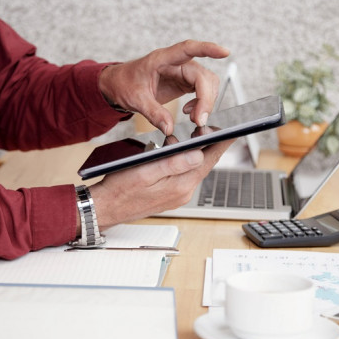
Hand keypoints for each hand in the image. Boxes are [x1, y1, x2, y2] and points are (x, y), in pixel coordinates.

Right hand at [88, 138, 233, 229]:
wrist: (106, 208)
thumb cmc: (120, 189)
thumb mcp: (146, 172)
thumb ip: (174, 164)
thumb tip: (198, 155)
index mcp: (180, 186)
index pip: (209, 161)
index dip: (221, 144)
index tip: (232, 131)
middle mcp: (183, 193)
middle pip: (204, 166)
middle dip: (210, 147)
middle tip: (213, 130)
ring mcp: (177, 196)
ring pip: (194, 171)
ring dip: (196, 155)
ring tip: (196, 139)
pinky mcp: (171, 196)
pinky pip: (184, 177)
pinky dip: (186, 164)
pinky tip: (180, 156)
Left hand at [99, 40, 229, 134]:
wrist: (119, 85)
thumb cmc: (124, 84)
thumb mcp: (135, 100)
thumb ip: (153, 113)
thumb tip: (168, 128)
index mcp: (161, 59)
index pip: (188, 49)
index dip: (207, 49)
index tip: (224, 52)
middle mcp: (176, 64)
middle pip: (202, 76)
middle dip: (206, 98)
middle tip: (199, 120)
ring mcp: (182, 73)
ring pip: (206, 83)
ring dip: (206, 102)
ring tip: (194, 118)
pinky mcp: (184, 83)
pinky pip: (201, 91)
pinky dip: (201, 104)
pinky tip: (190, 113)